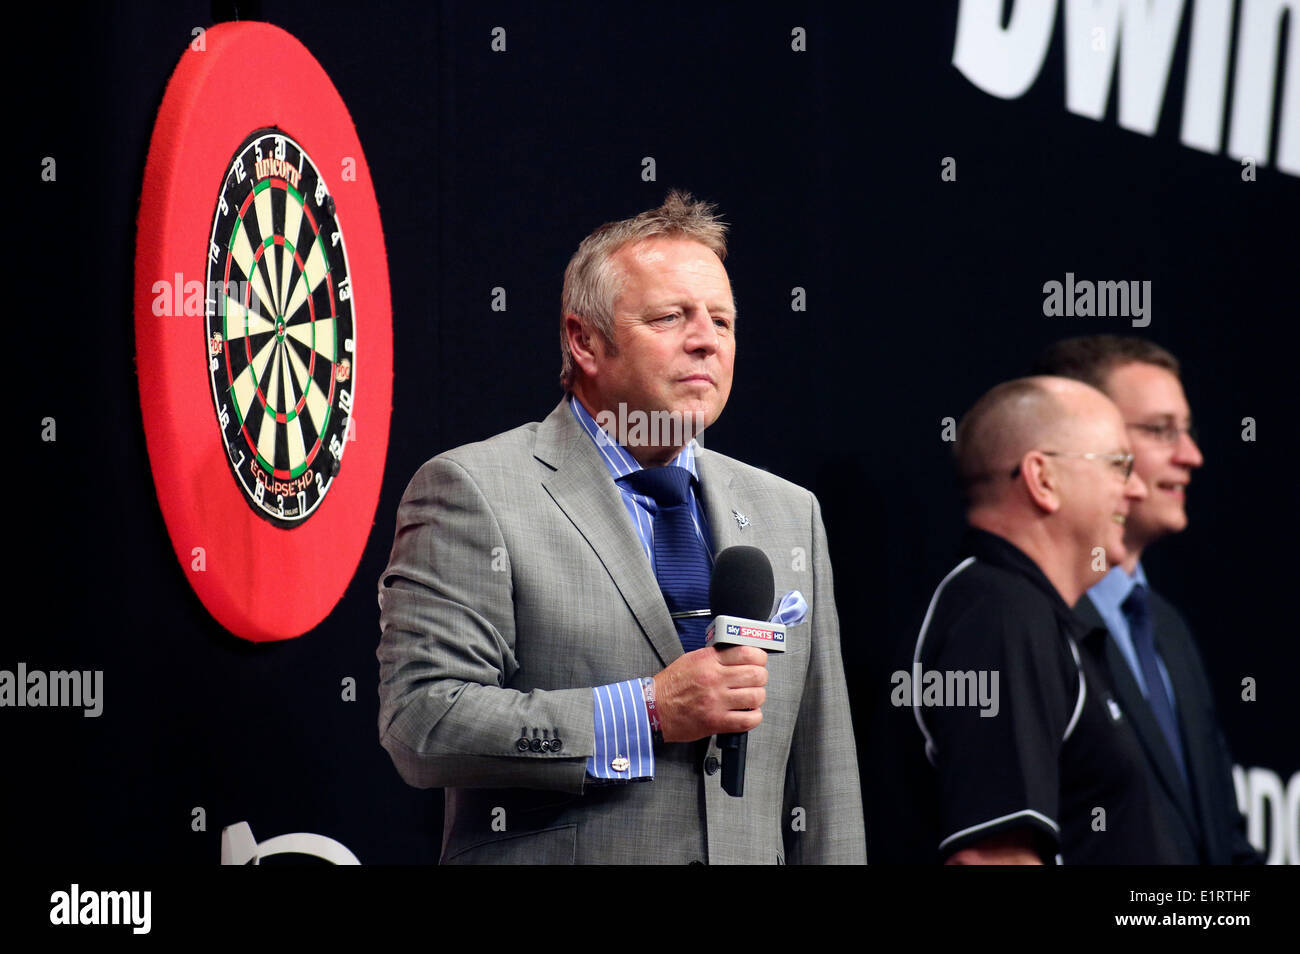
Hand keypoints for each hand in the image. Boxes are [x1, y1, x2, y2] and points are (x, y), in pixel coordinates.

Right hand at [652, 645, 767, 742]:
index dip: (759, 657)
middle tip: (756, 680)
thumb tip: (739, 655)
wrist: (653, 709)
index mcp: (708, 660)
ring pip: (756, 696)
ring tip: (751, 697)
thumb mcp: (690, 660)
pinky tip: (748, 713)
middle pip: (756, 674)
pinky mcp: (716, 721)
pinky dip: (754, 717)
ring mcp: (716, 701)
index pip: (746, 653)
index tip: (759, 661)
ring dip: (758, 697)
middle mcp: (714, 679)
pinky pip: (748, 720)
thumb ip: (715, 657)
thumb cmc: (670, 686)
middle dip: (761, 677)